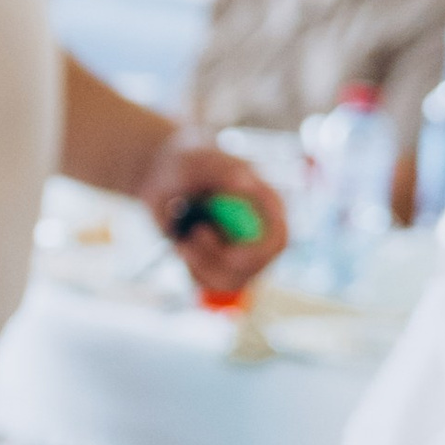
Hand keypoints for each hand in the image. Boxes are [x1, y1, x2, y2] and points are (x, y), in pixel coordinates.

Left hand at [136, 132, 286, 298]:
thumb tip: (246, 183)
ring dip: (200, 265)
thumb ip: (221, 170)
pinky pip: (209, 285)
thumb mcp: (197, 159)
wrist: (166, 178)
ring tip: (182, 239)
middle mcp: (260, 234)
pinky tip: (182, 246)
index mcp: (268, 206)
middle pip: (253, 268)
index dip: (258, 254)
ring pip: (229, 281)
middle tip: (190, 238)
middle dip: (217, 260)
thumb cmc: (186, 163)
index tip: (227, 251)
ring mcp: (242, 254)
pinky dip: (191, 270)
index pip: (278, 240)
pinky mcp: (220, 267)